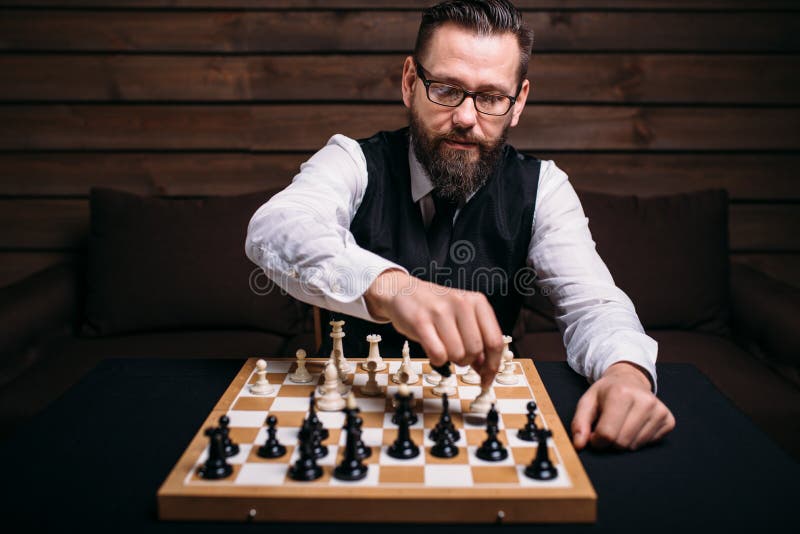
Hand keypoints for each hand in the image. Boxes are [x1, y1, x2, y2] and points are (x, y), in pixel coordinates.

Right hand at [364, 269, 503, 386]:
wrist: (404, 291)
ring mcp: (440, 311)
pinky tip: (432, 350)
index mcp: (477, 302)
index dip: (492, 366)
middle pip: (475, 351)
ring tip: (442, 346)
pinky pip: (438, 355)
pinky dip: (436, 360)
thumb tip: (486, 370)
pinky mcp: (420, 321)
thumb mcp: (462, 317)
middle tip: (456, 354)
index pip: (494, 341)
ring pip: (457, 355)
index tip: (487, 380)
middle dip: (466, 360)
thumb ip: (476, 340)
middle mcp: (461, 303)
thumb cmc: (435, 307)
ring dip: (450, 359)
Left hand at [571, 361, 674, 450]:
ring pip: (635, 446)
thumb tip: (579, 445)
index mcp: (621, 394)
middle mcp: (644, 401)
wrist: (630, 379)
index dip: (596, 440)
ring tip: (621, 424)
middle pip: (622, 443)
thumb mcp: (587, 402)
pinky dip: (639, 440)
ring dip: (624, 441)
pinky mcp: (669, 420)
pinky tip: (635, 425)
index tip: (594, 433)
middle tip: (608, 427)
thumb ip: (579, 423)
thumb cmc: (607, 392)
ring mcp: (659, 411)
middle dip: (610, 441)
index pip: (607, 434)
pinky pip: (649, 444)